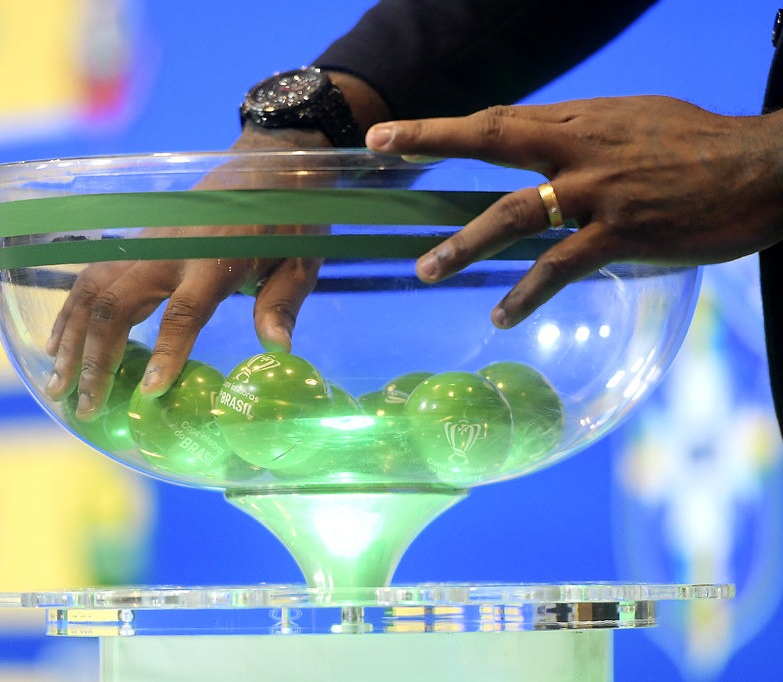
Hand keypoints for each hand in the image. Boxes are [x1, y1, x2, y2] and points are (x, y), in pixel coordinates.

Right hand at [45, 126, 329, 420]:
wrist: (263, 169)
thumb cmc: (285, 222)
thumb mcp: (298, 262)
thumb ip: (281, 306)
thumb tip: (277, 350)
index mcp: (213, 260)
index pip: (184, 311)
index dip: (166, 351)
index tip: (150, 391)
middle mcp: (168, 253)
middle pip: (118, 306)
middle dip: (97, 360)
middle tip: (88, 407)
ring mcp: (144, 248)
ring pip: (92, 294)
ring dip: (72, 342)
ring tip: (57, 387)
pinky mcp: (133, 247)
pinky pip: (89, 280)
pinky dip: (69, 314)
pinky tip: (55, 346)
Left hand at [366, 96, 782, 327]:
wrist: (768, 167)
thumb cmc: (700, 144)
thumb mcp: (633, 123)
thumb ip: (580, 136)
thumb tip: (537, 155)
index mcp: (582, 119)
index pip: (500, 119)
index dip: (443, 127)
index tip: (392, 137)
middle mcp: (582, 148)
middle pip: (494, 137)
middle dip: (433, 140)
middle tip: (380, 151)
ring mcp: (600, 192)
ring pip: (515, 212)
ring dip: (464, 242)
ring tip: (425, 269)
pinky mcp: (625, 233)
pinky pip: (561, 267)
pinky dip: (527, 293)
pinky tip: (502, 314)